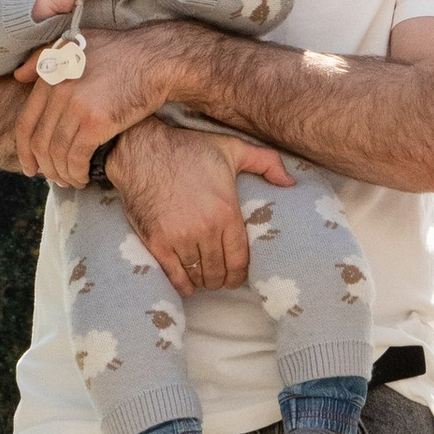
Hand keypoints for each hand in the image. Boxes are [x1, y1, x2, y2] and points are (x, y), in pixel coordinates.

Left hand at [14, 26, 173, 183]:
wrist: (156, 59)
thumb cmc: (121, 52)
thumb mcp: (77, 43)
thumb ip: (44, 57)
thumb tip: (19, 76)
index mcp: (51, 75)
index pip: (25, 122)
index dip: (24, 150)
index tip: (30, 167)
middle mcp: (59, 91)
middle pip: (40, 142)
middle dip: (45, 167)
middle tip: (54, 179)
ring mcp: (76, 106)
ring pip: (57, 152)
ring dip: (61, 173)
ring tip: (70, 181)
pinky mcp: (97, 121)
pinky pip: (77, 156)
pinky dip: (76, 172)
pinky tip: (83, 178)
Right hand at [103, 119, 292, 296]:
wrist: (142, 149)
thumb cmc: (188, 149)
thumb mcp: (233, 148)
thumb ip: (266, 162)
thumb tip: (291, 183)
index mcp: (226, 212)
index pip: (239, 260)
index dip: (240, 276)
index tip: (237, 278)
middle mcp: (205, 229)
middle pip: (218, 272)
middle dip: (221, 280)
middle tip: (220, 279)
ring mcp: (179, 237)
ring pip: (198, 275)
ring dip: (203, 281)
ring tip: (204, 279)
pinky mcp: (156, 242)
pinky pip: (174, 275)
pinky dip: (182, 285)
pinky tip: (187, 285)